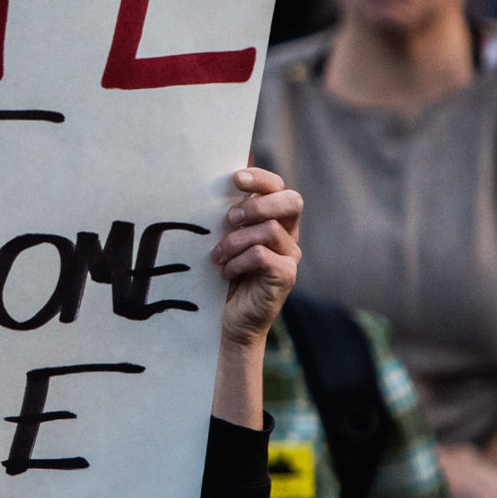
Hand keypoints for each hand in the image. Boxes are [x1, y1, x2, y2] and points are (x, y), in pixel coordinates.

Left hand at [209, 167, 301, 348]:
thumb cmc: (224, 275)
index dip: (261, 179)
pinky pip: (261, 255)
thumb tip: (205, 188)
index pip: (278, 188)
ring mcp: (290, 255)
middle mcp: (288, 235)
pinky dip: (238, 262)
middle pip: (291, 201)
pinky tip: (226, 273)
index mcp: (274, 220)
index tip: (235, 178)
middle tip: (230, 219)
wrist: (229, 319)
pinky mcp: (286, 275)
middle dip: (257, 205)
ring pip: (268, 230)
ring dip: (235, 242)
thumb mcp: (223, 241)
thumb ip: (227, 219)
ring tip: (217, 258)